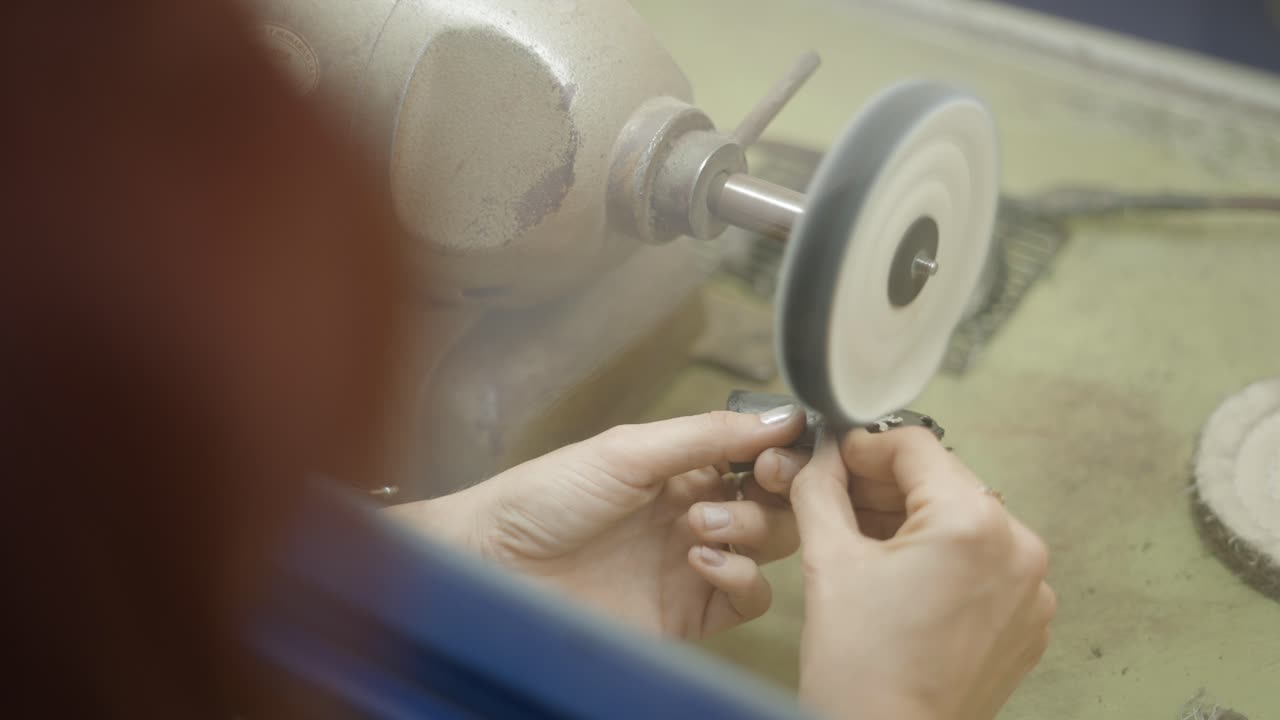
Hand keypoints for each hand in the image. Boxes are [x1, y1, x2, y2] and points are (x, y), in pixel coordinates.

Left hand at [390, 407, 805, 638]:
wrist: (494, 567)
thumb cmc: (545, 497)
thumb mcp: (627, 450)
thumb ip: (708, 436)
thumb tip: (786, 416)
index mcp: (682, 466)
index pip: (758, 455)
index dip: (780, 451)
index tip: (781, 448)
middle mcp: (695, 512)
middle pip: (776, 502)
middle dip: (778, 490)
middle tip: (759, 480)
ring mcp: (693, 565)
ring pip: (769, 548)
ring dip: (752, 529)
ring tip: (699, 524)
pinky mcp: (688, 614)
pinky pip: (747, 599)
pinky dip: (741, 577)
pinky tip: (699, 561)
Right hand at [790, 428, 1054, 719]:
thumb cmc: (861, 672)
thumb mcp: (827, 560)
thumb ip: (822, 489)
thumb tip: (820, 456)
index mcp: (973, 523)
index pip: (916, 447)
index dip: (865, 446)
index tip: (836, 457)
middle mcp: (1018, 550)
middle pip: (943, 484)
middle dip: (886, 486)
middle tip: (837, 495)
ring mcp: (1029, 591)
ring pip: (963, 524)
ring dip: (912, 522)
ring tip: (861, 540)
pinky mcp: (1025, 623)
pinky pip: (982, 567)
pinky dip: (941, 561)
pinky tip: (896, 579)